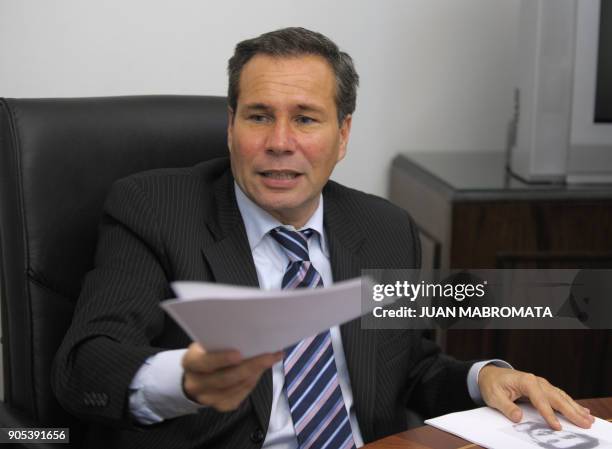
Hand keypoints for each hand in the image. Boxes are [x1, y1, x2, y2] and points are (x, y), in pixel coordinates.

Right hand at [182, 342, 282, 411]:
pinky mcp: (222, 406)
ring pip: (237, 387)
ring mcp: (208, 398)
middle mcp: (196, 384)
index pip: (205, 362)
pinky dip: (254, 380)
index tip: (239, 354)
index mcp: (190, 363)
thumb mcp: (206, 344)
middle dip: (250, 366)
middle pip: (226, 378)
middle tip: (269, 356)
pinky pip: (242, 394)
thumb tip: (248, 336)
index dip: (221, 359)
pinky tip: (262, 370)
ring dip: (256, 372)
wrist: (197, 376)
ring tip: (272, 359)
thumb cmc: (206, 353)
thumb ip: (220, 342)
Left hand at [478, 365, 594, 429]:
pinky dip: (571, 403)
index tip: (557, 427)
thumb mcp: (494, 396)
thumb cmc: (492, 385)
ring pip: (561, 397)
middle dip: (571, 411)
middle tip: (585, 424)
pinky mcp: (543, 389)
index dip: (549, 414)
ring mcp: (541, 384)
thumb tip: (518, 417)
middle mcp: (537, 381)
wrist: (489, 375)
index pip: (540, 400)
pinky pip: (559, 396)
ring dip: (575, 408)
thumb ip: (507, 407)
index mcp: (526, 381)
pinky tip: (582, 410)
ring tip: (589, 419)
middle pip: (556, 397)